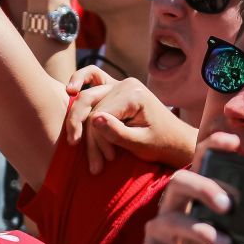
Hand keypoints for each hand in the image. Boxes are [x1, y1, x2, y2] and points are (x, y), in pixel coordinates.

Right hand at [62, 70, 197, 173]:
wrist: (175, 140)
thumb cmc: (160, 144)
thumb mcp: (140, 144)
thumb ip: (117, 133)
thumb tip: (93, 119)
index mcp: (133, 94)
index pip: (99, 115)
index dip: (96, 141)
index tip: (102, 163)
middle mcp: (126, 84)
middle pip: (91, 107)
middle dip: (87, 138)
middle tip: (93, 165)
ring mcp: (120, 83)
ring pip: (88, 98)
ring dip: (79, 122)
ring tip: (75, 144)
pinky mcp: (116, 87)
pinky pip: (93, 77)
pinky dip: (80, 80)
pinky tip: (69, 90)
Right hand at [131, 142, 243, 243]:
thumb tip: (239, 243)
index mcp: (195, 204)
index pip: (200, 167)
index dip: (212, 149)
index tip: (234, 143)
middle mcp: (174, 211)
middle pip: (179, 181)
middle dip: (203, 186)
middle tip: (227, 205)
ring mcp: (159, 232)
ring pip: (173, 219)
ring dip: (201, 230)